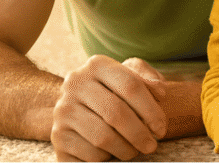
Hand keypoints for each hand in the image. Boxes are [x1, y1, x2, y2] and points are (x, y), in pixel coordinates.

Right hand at [51, 55, 167, 160]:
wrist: (79, 107)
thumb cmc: (116, 92)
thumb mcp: (132, 76)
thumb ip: (148, 78)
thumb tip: (159, 91)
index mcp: (97, 64)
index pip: (131, 86)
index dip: (151, 110)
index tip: (161, 128)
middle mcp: (75, 84)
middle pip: (116, 113)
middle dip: (140, 133)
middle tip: (152, 145)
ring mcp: (63, 110)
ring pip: (103, 137)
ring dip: (126, 149)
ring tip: (135, 150)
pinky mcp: (57, 137)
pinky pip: (89, 154)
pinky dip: (107, 158)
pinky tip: (112, 153)